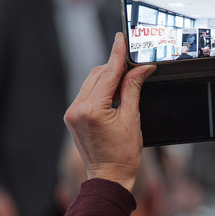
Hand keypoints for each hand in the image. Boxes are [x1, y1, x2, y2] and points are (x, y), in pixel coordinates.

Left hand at [63, 33, 155, 192]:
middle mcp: (77, 108)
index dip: (118, 54)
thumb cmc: (123, 155)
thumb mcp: (133, 118)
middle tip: (136, 61)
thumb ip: (133, 89)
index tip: (122, 38)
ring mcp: (73, 113)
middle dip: (116, 66)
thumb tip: (141, 69)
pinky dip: (103, 88)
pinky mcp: (74, 116)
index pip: (108, 73)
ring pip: (92, 82)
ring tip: (129, 78)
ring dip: (110, 76)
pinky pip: (88, 93)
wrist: (109, 177)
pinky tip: (117, 90)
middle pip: (98, 74)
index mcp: (92, 109)